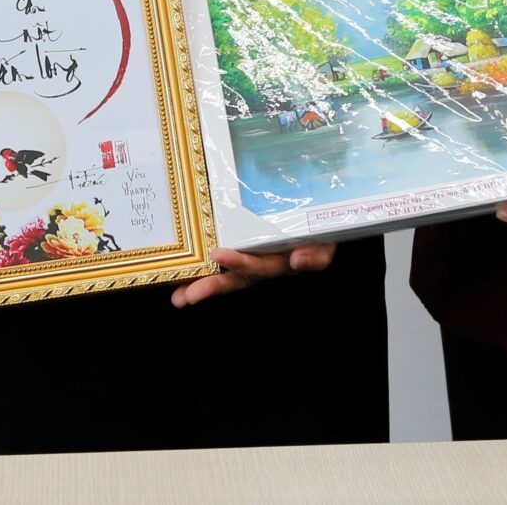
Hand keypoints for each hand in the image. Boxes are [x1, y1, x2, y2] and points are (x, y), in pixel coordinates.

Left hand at [171, 242, 334, 306]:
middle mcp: (262, 261)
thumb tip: (297, 261)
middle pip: (236, 277)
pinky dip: (204, 269)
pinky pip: (221, 258)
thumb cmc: (323, 227)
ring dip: (202, 283)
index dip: (241, 263)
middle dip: (212, 286)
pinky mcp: (240, 239)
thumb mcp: (328, 239)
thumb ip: (318, 254)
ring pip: (225, 273)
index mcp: (281, 260)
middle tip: (187, 296)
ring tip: (178, 296)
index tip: (220, 255)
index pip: (260, 265)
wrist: (322, 211)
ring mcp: (250, 254)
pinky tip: (182, 276)